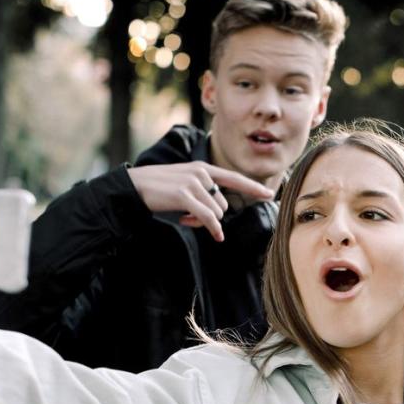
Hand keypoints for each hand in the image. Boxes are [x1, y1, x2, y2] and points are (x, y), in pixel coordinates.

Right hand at [127, 162, 273, 241]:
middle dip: (211, 215)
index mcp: (203, 168)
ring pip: (216, 211)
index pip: (233, 178)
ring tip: (183, 216)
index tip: (269, 194)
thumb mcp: (184, 187)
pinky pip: (208, 217)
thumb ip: (203, 195)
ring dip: (204, 221)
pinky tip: (215, 235)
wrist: (134, 187)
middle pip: (223, 204)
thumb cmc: (160, 190)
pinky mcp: (184, 194)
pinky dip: (213, 228)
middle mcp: (201, 172)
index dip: (252, 187)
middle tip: (188, 217)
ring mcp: (193, 182)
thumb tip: (217, 218)